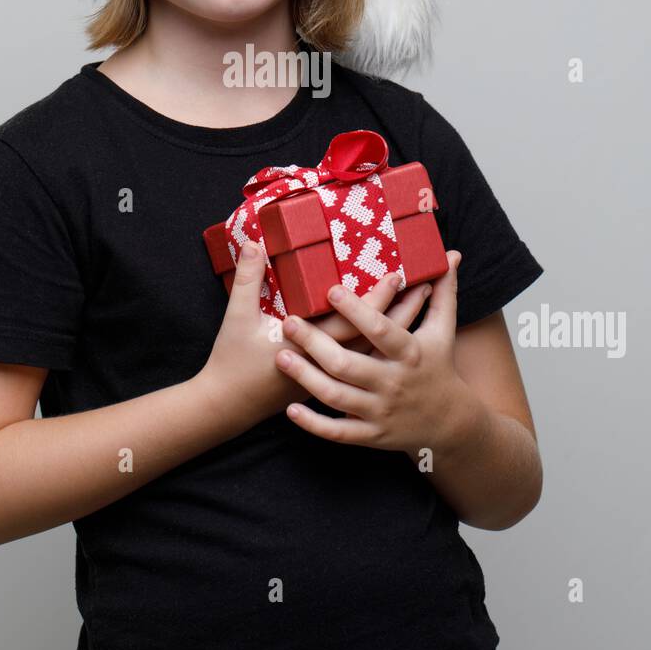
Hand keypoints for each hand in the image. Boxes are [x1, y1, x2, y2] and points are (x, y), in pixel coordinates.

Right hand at [196, 242, 433, 431]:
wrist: (226, 405)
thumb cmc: (232, 361)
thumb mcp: (238, 317)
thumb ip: (249, 280)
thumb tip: (253, 244)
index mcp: (308, 344)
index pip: (353, 322)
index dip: (376, 299)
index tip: (398, 276)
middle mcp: (325, 364)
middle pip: (372, 339)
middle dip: (399, 314)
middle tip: (424, 288)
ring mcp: (327, 378)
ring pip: (373, 355)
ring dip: (396, 332)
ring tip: (419, 308)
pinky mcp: (323, 384)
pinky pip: (361, 370)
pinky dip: (380, 352)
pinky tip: (394, 342)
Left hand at [275, 249, 465, 454]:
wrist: (451, 423)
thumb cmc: (440, 366)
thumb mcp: (444, 330)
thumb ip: (443, 292)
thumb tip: (452, 254)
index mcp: (410, 352)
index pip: (381, 330)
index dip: (357, 311)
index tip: (331, 291)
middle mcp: (394, 382)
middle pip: (349, 364)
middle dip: (316, 344)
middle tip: (288, 322)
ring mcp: (381, 411)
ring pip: (337, 397)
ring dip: (306, 378)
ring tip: (281, 357)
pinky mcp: (371, 434)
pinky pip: (338, 433)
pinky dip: (314, 424)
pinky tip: (290, 409)